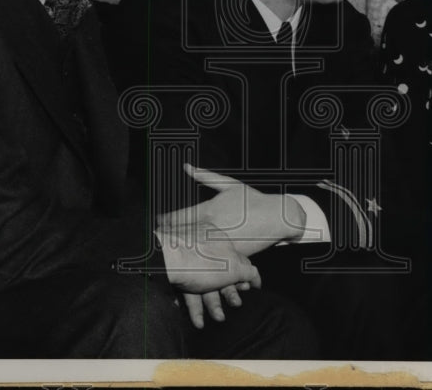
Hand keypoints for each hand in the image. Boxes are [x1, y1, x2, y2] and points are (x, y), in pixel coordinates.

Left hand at [158, 164, 305, 256]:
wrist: (277, 217)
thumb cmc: (253, 199)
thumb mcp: (230, 185)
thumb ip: (206, 177)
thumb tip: (186, 167)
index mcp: (209, 209)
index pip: (179, 218)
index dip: (164, 222)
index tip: (156, 224)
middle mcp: (212, 227)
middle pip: (182, 236)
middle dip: (168, 238)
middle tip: (153, 241)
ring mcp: (220, 243)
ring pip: (194, 250)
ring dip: (180, 252)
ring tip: (167, 254)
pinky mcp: (230, 256)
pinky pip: (211, 261)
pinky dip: (201, 262)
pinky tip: (192, 263)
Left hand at [158, 221, 261, 327]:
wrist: (164, 260)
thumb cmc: (201, 261)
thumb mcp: (233, 266)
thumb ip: (247, 270)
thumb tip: (254, 275)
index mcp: (219, 239)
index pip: (239, 258)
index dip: (247, 275)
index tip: (252, 289)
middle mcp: (203, 246)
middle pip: (221, 273)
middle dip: (228, 293)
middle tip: (234, 306)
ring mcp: (187, 258)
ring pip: (204, 284)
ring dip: (212, 304)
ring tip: (218, 319)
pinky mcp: (174, 272)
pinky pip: (187, 289)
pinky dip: (194, 306)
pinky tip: (197, 319)